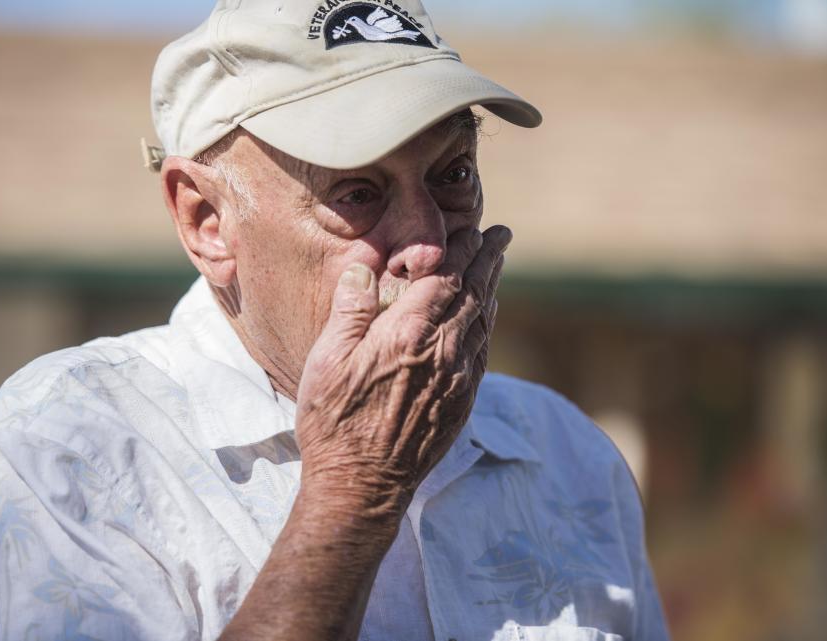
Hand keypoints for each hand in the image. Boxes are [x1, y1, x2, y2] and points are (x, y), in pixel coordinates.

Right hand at [295, 225, 509, 523]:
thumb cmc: (334, 423)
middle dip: (488, 259)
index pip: (445, 278)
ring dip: (492, 287)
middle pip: (475, 293)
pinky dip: (488, 323)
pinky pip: (483, 351)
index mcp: (407, 335)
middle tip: (500, 235)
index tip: (471, 230)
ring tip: (496, 264)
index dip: (461, 250)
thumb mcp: (326, 361)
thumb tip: (365, 267)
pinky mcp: (462, 403)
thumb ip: (349, 310)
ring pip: (484, 321)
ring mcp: (457, 379)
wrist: (362, 486)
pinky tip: (486, 315)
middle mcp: (442, 353)